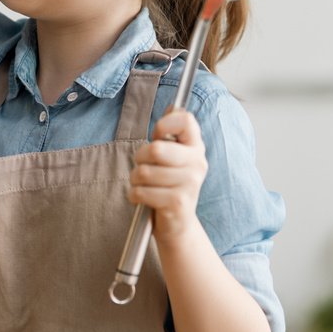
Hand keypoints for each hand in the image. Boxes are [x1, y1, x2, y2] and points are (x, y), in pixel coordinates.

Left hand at [128, 109, 207, 241]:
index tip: (158, 135)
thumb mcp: (172, 157)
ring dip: (135, 180)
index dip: (165, 124)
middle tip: (144, 165)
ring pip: (144, 172)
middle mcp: (198, 164)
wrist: (177, 225)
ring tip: (144, 185)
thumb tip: (172, 107)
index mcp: (196, 147)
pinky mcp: (177, 203)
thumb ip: (170, 134)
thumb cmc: (168, 186)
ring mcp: (190, 184)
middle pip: (156, 149)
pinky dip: (135, 195)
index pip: (185, 120)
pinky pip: (141, 192)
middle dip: (140, 157)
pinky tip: (144, 199)